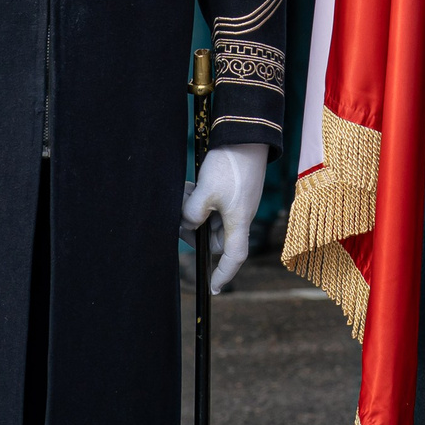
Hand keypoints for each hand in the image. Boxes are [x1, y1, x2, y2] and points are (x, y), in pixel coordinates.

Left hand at [181, 142, 270, 293]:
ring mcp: (236, 202)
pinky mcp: (232, 190)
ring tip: (183, 195)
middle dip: (195, 233)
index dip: (224, 275)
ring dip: (194, 213)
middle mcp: (239, 215)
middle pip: (216, 238)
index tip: (214, 288)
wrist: (246, 135)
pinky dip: (200, 201)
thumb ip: (192, 214)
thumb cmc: (229, 166)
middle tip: (178, 220)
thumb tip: (187, 224)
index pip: (234, 257)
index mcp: (238, 221)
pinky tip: (189, 188)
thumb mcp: (205, 192)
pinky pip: (213, 205)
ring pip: (211, 219)